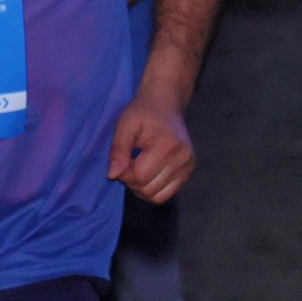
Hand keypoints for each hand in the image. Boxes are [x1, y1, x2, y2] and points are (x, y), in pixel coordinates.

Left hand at [107, 80, 195, 204]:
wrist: (166, 103)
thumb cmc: (143, 111)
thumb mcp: (125, 124)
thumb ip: (118, 149)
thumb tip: (112, 175)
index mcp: (168, 146)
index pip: (140, 177)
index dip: (124, 174)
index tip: (120, 160)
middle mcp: (183, 159)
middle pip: (148, 189)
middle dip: (131, 182)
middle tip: (127, 163)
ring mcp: (188, 167)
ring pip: (157, 196)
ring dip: (141, 188)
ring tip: (137, 168)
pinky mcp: (189, 172)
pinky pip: (167, 194)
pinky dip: (153, 189)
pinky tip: (147, 174)